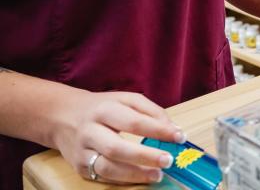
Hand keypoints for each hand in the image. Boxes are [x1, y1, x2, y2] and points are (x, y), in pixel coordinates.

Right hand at [51, 89, 184, 184]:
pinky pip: (102, 176)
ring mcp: (82, 151)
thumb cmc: (102, 107)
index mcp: (105, 109)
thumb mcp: (126, 99)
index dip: (159, 130)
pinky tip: (140, 177)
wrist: (61, 116)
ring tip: (157, 175)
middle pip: (117, 147)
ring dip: (134, 174)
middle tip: (168, 160)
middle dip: (145, 156)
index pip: (135, 121)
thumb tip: (174, 129)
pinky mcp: (78, 167)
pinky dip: (123, 179)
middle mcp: (90, 130)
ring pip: (107, 167)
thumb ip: (151, 111)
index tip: (180, 136)